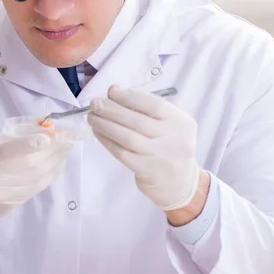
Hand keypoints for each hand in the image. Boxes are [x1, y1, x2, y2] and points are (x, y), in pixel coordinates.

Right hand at [0, 132, 72, 227]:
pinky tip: (57, 163)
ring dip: (56, 161)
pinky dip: (51, 174)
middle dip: (53, 150)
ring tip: (66, 148)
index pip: (8, 152)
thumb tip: (44, 124)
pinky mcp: (10, 207)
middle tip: (68, 137)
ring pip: (37, 179)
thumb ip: (15, 137)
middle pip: (30, 166)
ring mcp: (2, 198)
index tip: (49, 136)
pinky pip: (37, 189)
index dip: (29, 145)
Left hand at [88, 85, 199, 210]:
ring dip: (105, 125)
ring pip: (127, 137)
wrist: (179, 183)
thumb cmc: (168, 146)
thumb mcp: (169, 125)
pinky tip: (98, 132)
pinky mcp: (148, 171)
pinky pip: (122, 153)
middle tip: (95, 103)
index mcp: (181, 122)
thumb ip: (147, 109)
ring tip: (92, 117)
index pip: (154, 104)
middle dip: (112, 109)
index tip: (111, 90)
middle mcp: (175, 139)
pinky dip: (107, 141)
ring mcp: (162, 156)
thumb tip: (114, 92)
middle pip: (137, 120)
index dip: (129, 96)